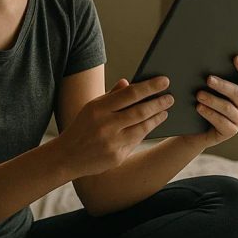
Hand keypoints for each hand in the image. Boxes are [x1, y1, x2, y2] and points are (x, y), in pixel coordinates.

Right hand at [56, 76, 172, 177]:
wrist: (67, 157)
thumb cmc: (82, 127)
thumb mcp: (92, 108)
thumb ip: (111, 96)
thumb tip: (130, 83)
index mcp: (98, 109)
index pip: (130, 94)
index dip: (150, 86)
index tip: (165, 81)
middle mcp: (106, 125)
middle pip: (140, 111)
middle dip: (159, 103)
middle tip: (170, 98)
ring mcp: (112, 143)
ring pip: (142, 128)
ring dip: (157, 118)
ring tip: (165, 111)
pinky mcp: (117, 157)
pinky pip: (136, 141)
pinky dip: (146, 132)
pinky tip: (152, 125)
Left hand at [178, 55, 237, 150]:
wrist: (192, 129)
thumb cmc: (199, 103)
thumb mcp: (203, 89)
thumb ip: (207, 78)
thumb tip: (198, 63)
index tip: (235, 58)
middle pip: (237, 92)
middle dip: (223, 85)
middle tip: (208, 79)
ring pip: (228, 108)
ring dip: (212, 100)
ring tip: (198, 95)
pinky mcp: (231, 131)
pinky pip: (222, 122)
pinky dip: (210, 114)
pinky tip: (199, 108)